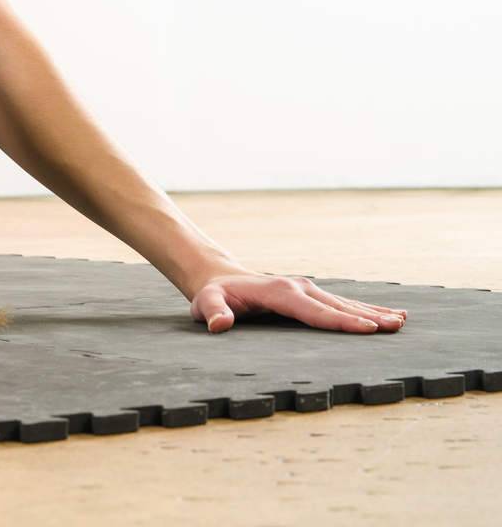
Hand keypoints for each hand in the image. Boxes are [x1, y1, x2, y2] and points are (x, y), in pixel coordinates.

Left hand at [189, 270, 407, 333]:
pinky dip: (367, 309)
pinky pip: (342, 303)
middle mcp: (298, 287)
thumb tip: (219, 325)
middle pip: (337, 305)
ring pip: (344, 303)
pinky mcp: (311, 294)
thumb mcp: (205, 303)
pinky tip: (391, 314)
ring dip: (373, 312)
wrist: (219, 278)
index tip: (367, 329)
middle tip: (396, 327)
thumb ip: (212, 313)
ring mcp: (307, 289)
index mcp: (279, 291)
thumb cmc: (213, 295)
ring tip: (402, 322)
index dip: (340, 321)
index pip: (313, 311)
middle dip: (368, 316)